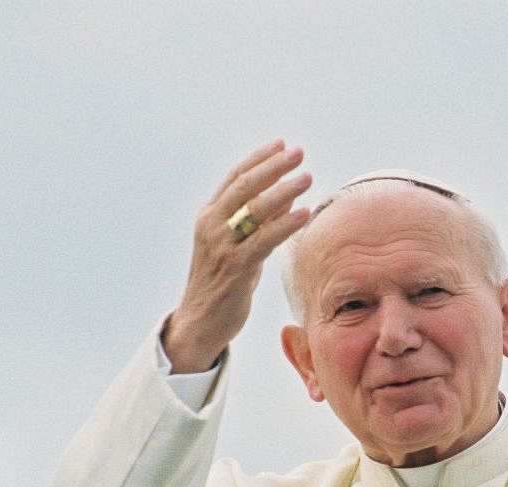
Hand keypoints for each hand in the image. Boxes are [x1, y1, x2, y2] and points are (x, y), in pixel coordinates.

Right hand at [165, 139, 312, 372]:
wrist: (200, 322)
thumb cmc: (224, 284)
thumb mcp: (241, 247)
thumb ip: (260, 222)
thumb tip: (287, 195)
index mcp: (209, 217)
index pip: (235, 178)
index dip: (259, 159)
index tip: (281, 143)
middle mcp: (211, 226)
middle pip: (244, 186)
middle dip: (274, 166)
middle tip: (299, 152)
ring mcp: (222, 246)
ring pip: (254, 209)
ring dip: (284, 190)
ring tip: (308, 177)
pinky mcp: (235, 268)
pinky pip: (264, 240)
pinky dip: (285, 224)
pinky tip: (304, 213)